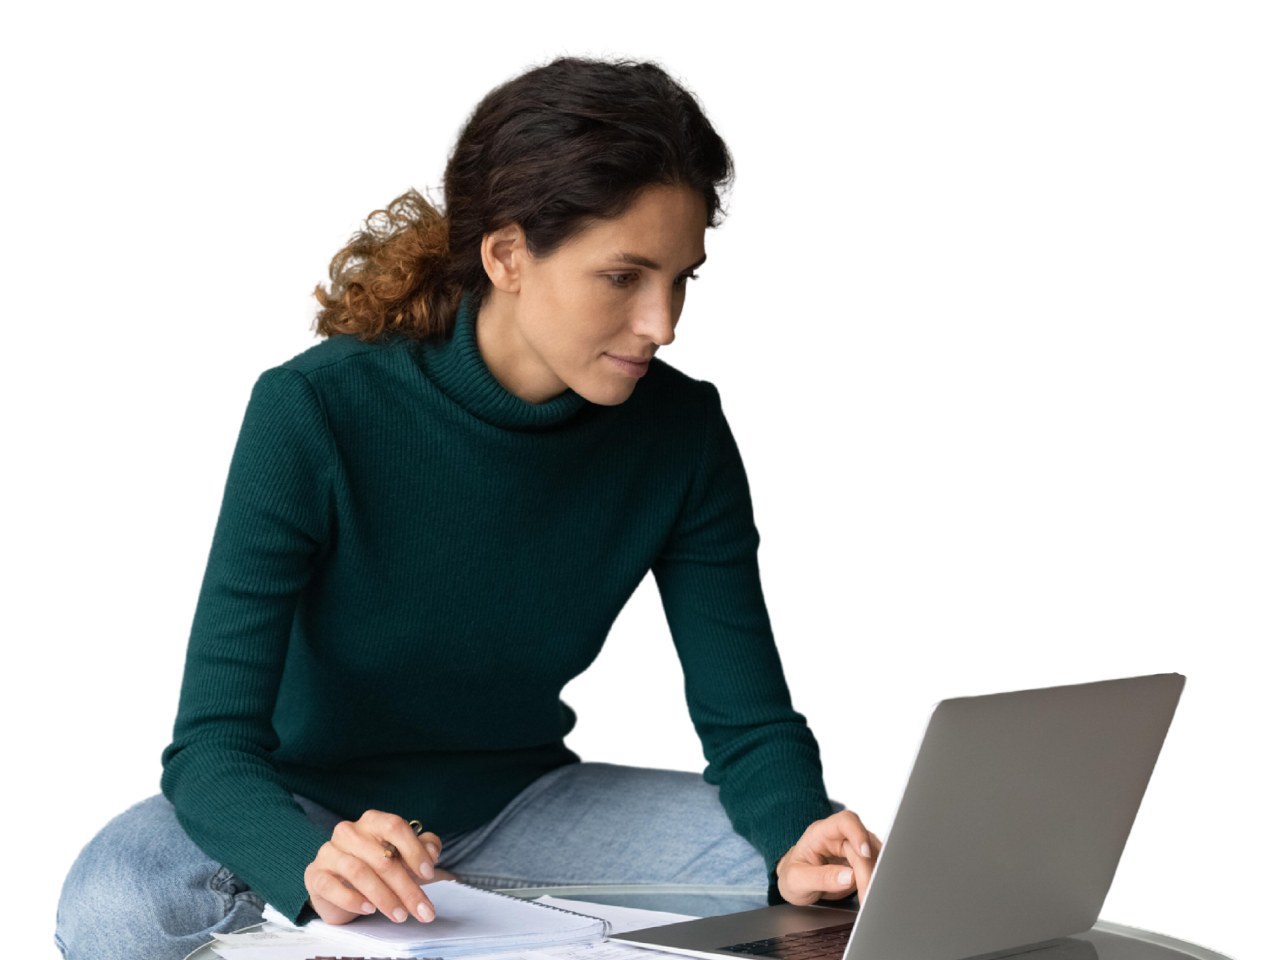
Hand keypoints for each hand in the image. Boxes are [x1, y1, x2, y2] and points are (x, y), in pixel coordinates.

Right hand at [303, 809, 457, 924]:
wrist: (340, 888)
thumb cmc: (376, 868)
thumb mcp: (403, 856)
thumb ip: (423, 848)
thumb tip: (432, 853)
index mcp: (372, 821)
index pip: (394, 826)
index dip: (414, 849)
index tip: (428, 872)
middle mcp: (348, 832)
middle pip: (381, 857)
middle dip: (406, 887)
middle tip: (422, 909)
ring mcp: (329, 852)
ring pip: (359, 872)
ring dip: (384, 897)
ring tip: (400, 915)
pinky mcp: (315, 875)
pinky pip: (332, 887)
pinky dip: (353, 900)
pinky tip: (369, 909)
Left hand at [776, 810, 883, 906]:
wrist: (795, 882)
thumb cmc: (794, 876)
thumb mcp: (797, 880)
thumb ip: (821, 878)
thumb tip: (849, 878)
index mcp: (820, 833)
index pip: (844, 822)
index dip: (858, 833)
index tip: (865, 853)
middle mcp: (839, 837)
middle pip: (863, 846)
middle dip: (867, 872)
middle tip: (866, 896)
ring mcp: (852, 848)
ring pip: (874, 855)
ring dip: (875, 877)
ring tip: (869, 898)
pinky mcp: (861, 862)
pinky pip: (875, 866)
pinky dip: (877, 880)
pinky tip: (874, 893)